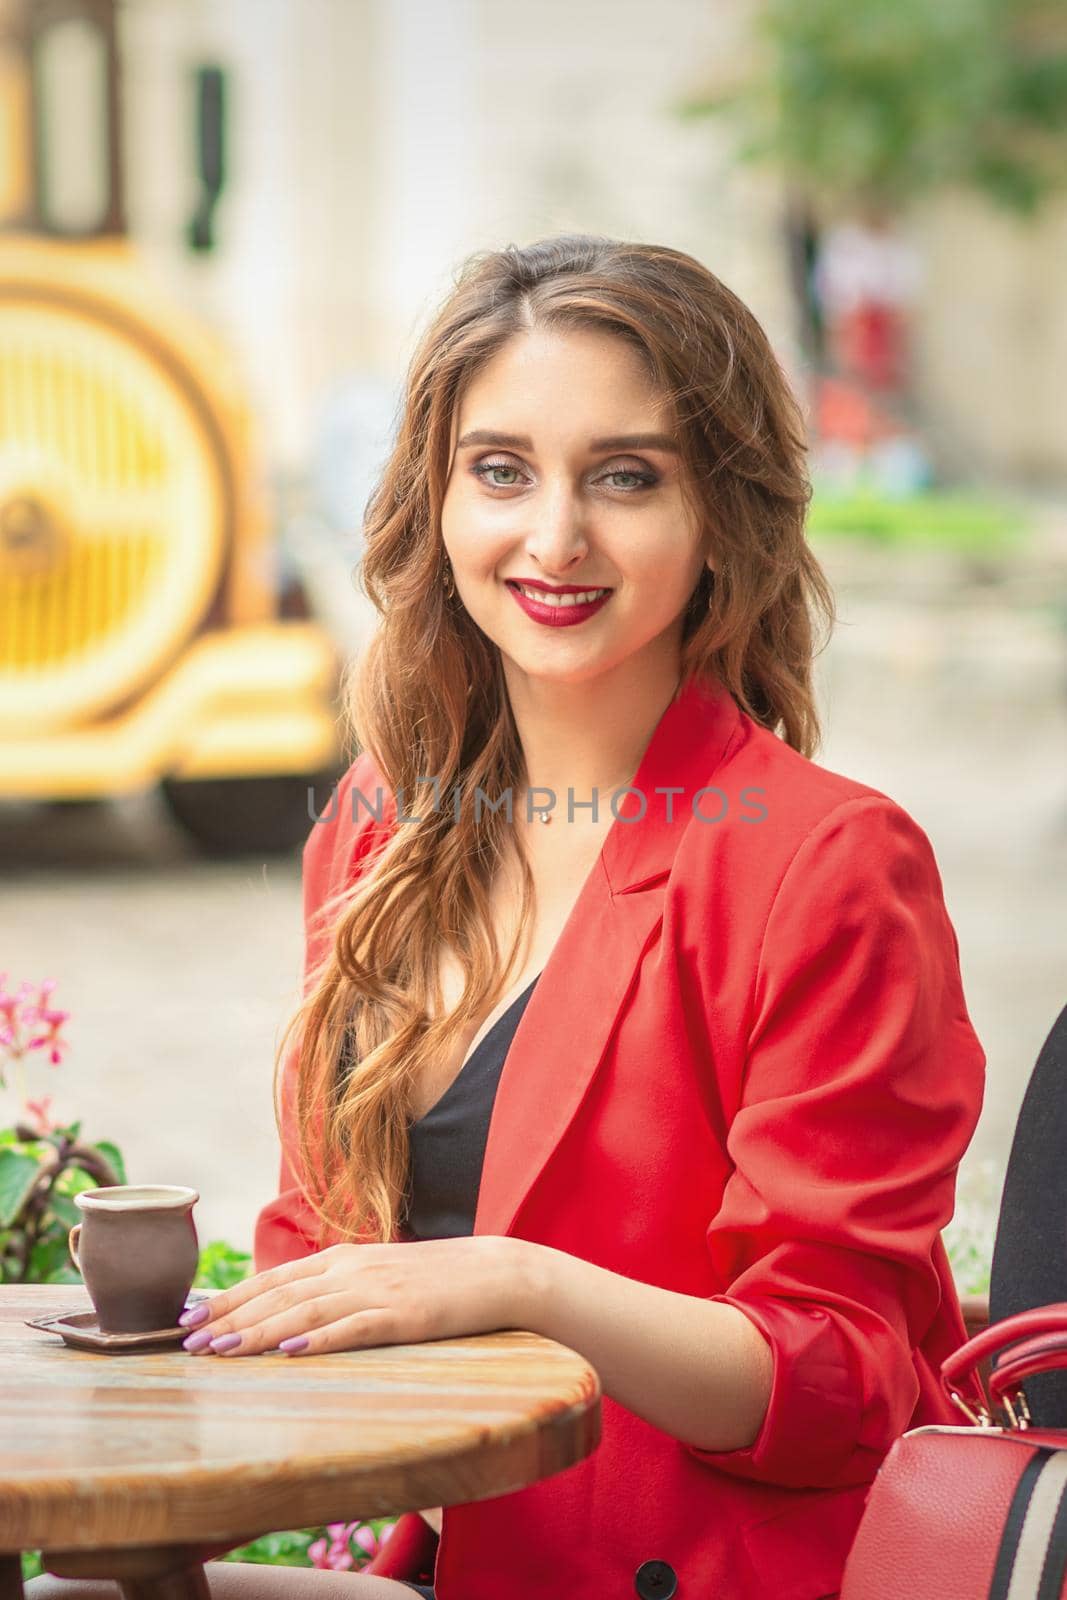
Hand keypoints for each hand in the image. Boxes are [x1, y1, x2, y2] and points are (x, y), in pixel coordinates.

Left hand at [178, 1235, 530, 1357]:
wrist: (497, 1272)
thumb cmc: (437, 1281)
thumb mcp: (379, 1277)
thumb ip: (338, 1290)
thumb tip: (292, 1316)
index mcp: (344, 1258)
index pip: (274, 1278)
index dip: (230, 1298)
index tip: (190, 1318)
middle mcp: (353, 1269)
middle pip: (280, 1294)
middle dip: (231, 1318)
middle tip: (188, 1342)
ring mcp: (378, 1291)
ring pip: (307, 1312)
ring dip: (261, 1332)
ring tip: (223, 1350)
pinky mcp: (404, 1316)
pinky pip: (354, 1329)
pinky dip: (320, 1341)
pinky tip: (292, 1353)